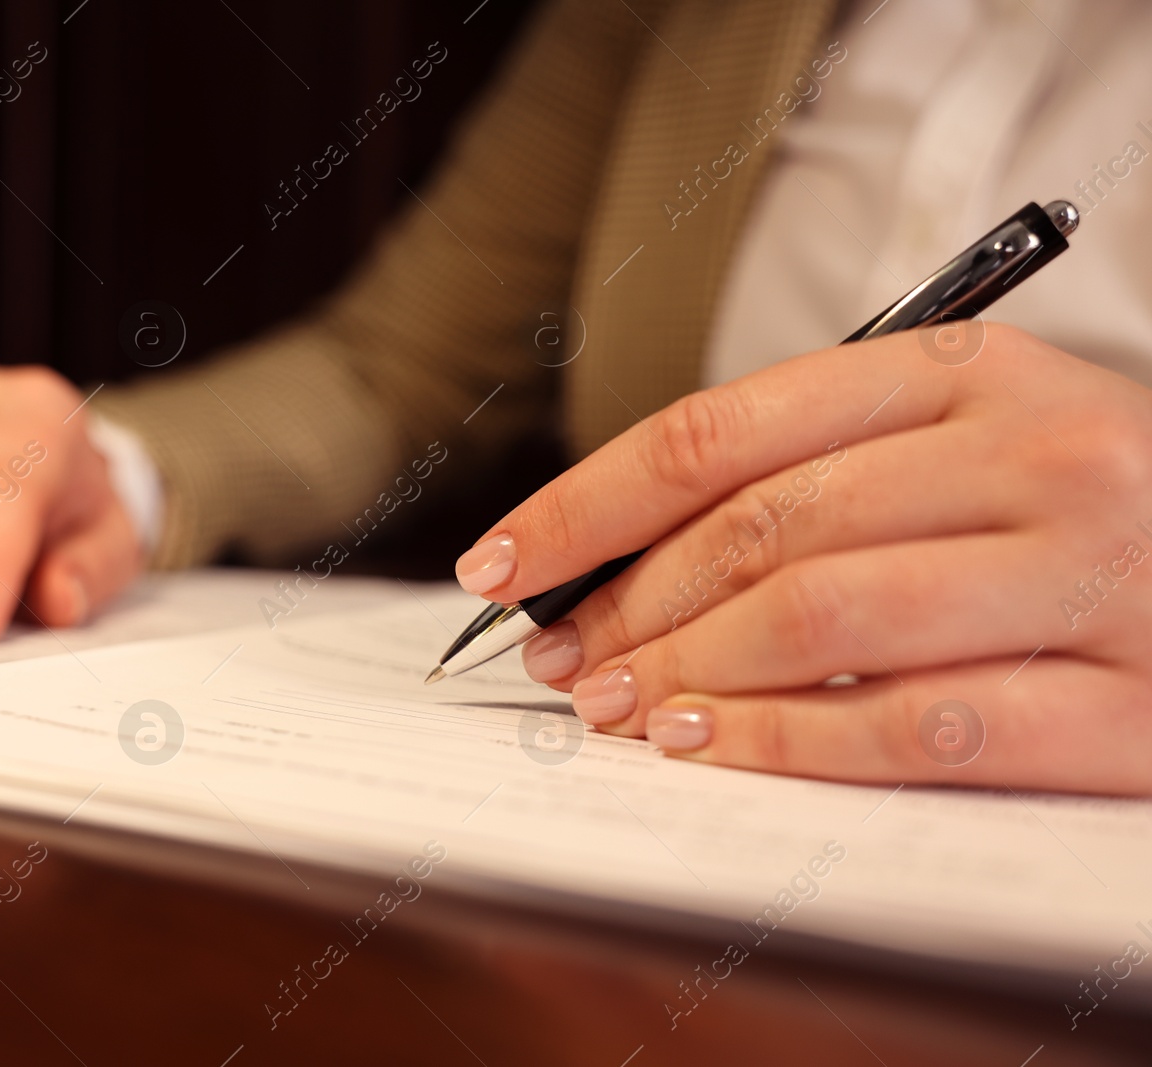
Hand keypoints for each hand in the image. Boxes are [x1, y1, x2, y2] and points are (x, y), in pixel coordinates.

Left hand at [455, 324, 1151, 793]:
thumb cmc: (1084, 509)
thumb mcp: (964, 443)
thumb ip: (814, 474)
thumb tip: (618, 555)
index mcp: (967, 374)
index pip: (719, 431)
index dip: (587, 502)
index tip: (502, 562)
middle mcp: (1033, 455)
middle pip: (760, 527)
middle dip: (626, 601)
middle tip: (555, 655)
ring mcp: (1088, 575)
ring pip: (825, 618)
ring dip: (688, 670)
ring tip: (612, 704)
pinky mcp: (1128, 704)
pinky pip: (918, 727)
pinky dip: (788, 742)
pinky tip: (709, 746)